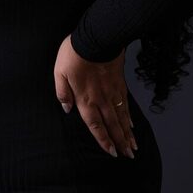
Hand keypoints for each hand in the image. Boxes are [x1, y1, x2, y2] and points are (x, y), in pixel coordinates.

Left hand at [54, 36, 138, 158]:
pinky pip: (126, 104)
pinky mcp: (119, 83)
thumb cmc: (74, 54)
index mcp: (84, 99)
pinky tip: (132, 124)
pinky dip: (129, 116)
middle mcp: (101, 99)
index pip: (95, 125)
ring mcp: (112, 92)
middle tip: (128, 156)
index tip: (111, 152)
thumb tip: (66, 108)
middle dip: (120, 142)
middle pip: (112, 125)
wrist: (97, 37)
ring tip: (134, 146)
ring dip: (128, 133)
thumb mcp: (59, 72)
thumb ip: (62, 92)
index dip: (103, 140)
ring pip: (122, 117)